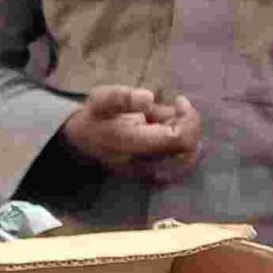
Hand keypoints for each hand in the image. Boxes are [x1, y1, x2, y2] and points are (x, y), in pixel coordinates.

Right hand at [59, 86, 201, 182]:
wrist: (83, 141)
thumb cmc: (95, 117)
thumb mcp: (101, 99)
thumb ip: (122, 98)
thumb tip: (149, 98)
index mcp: (133, 144)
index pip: (178, 140)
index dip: (188, 119)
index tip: (179, 100)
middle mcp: (144, 164)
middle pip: (188, 151)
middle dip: (189, 125)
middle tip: (175, 107)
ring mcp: (150, 173)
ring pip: (188, 156)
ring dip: (185, 133)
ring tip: (167, 117)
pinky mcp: (154, 174)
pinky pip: (181, 162)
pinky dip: (181, 142)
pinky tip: (166, 128)